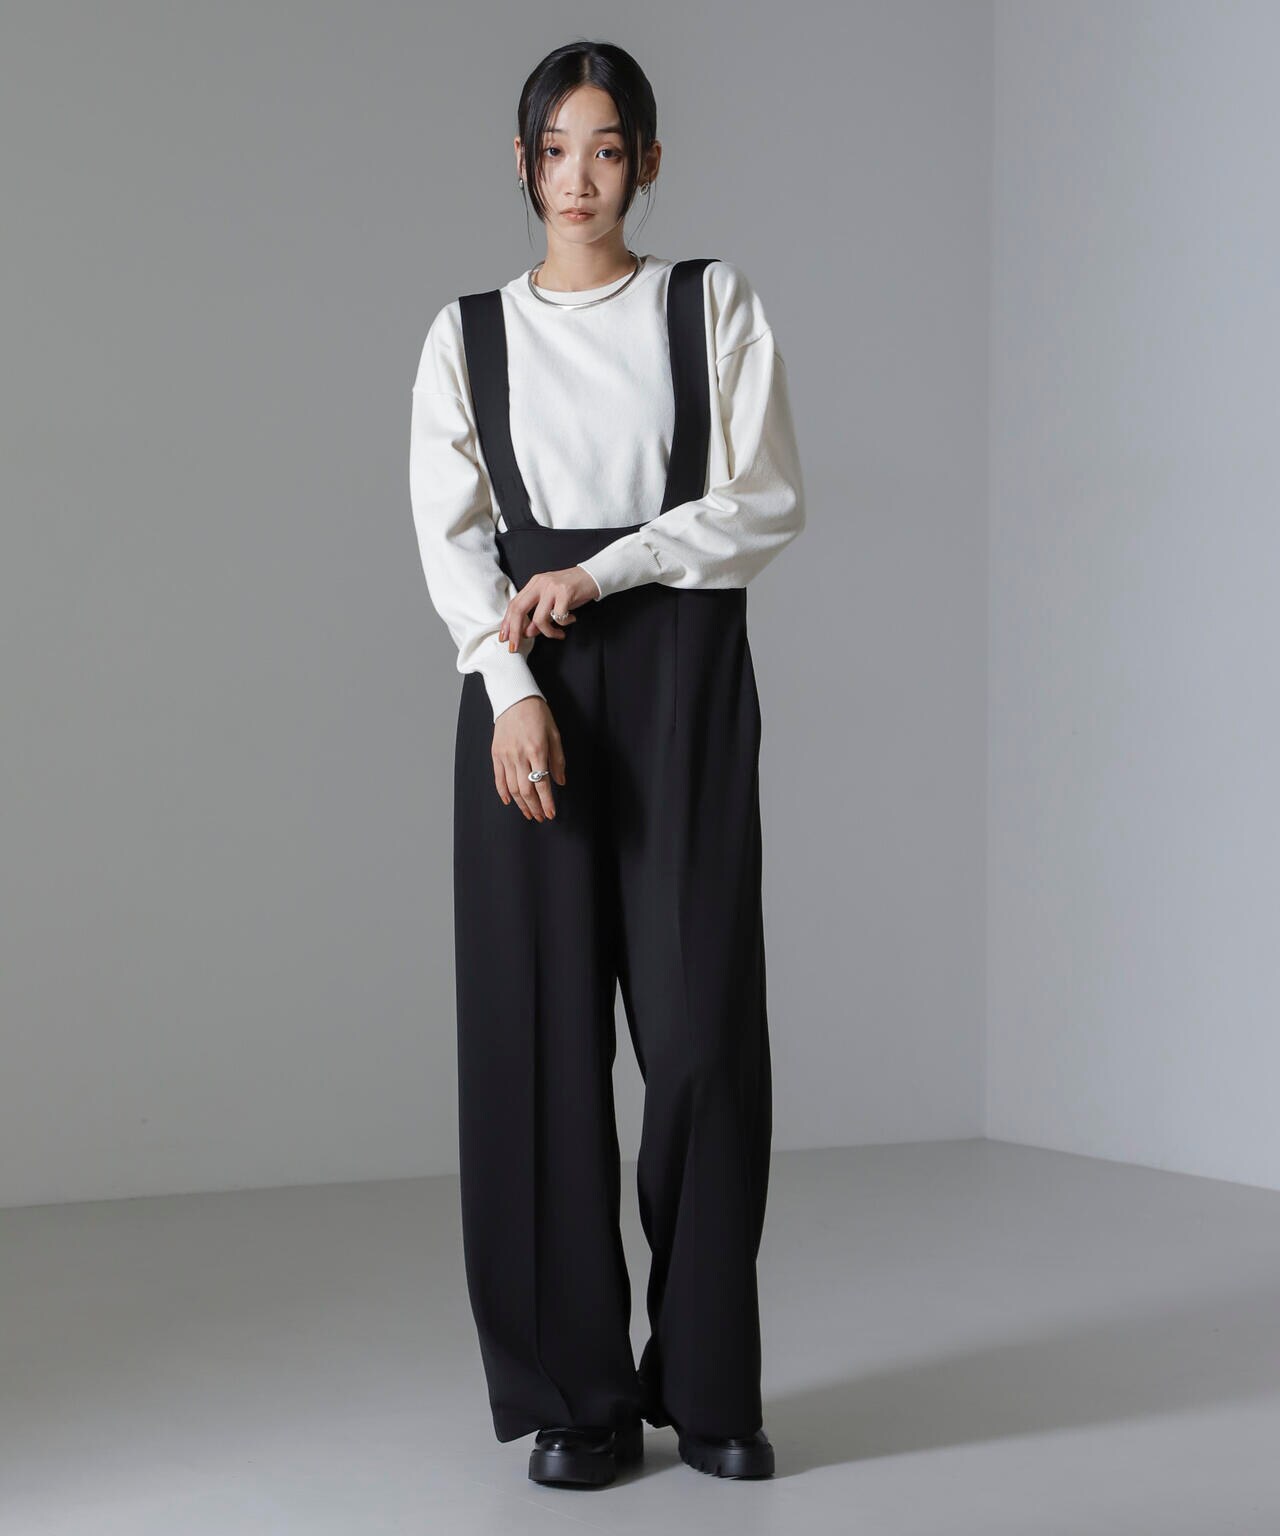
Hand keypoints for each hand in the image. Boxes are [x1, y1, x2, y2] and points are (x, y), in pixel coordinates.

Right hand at [492, 696, 565, 821]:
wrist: (514, 698)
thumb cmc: (538, 714)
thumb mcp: (554, 734)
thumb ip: (558, 759)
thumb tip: (560, 782)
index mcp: (537, 750)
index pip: (542, 784)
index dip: (547, 802)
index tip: (551, 813)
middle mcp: (520, 756)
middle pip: (526, 790)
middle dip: (534, 807)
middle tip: (540, 817)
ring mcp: (506, 755)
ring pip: (512, 787)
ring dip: (521, 804)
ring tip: (528, 813)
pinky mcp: (496, 754)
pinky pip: (498, 778)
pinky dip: (503, 792)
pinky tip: (509, 801)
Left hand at [499, 565, 598, 649]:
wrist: (594, 575)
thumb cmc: (573, 589)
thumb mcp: (552, 600)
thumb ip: (539, 614)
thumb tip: (528, 632)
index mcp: (534, 583)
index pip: (514, 604)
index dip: (507, 622)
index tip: (505, 638)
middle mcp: (540, 583)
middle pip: (519, 610)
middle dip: (515, 632)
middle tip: (515, 646)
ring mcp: (552, 587)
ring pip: (539, 618)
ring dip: (547, 632)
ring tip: (557, 633)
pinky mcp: (565, 592)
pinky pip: (558, 617)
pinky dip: (564, 623)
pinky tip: (571, 620)